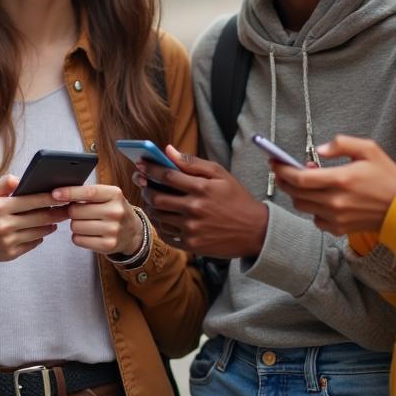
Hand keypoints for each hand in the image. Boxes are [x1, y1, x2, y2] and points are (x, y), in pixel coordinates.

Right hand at [0, 175, 69, 261]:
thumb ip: (2, 184)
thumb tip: (19, 179)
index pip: (33, 200)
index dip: (51, 198)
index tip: (64, 195)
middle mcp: (4, 225)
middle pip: (41, 217)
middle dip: (58, 212)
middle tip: (68, 208)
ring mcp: (7, 241)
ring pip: (39, 232)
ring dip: (50, 225)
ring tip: (55, 219)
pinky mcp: (9, 254)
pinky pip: (32, 244)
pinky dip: (39, 236)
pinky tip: (40, 230)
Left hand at [51, 183, 141, 255]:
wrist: (133, 232)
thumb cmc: (113, 210)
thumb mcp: (108, 196)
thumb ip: (88, 193)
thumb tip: (59, 194)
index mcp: (115, 194)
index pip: (88, 192)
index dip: (69, 192)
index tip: (55, 193)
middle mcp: (115, 211)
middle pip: (76, 211)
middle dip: (72, 211)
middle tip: (80, 212)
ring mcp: (112, 230)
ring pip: (75, 226)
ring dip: (75, 225)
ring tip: (87, 223)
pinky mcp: (108, 245)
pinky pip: (78, 240)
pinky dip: (78, 237)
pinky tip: (88, 234)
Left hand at [133, 144, 268, 257]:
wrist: (255, 231)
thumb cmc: (236, 199)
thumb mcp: (220, 174)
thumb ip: (193, 163)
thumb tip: (168, 150)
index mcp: (201, 188)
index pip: (166, 176)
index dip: (150, 169)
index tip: (141, 164)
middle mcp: (194, 209)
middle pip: (157, 198)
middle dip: (146, 189)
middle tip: (143, 184)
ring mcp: (191, 229)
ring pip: (158, 216)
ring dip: (150, 206)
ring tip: (152, 200)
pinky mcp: (191, 245)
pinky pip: (165, 234)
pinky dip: (159, 224)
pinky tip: (161, 216)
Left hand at [271, 135, 395, 234]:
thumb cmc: (387, 177)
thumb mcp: (369, 149)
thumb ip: (341, 144)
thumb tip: (319, 150)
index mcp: (341, 179)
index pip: (299, 178)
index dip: (282, 170)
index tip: (274, 162)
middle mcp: (335, 201)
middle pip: (295, 193)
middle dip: (284, 181)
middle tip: (282, 170)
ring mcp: (336, 217)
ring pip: (302, 206)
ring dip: (298, 193)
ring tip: (307, 182)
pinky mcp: (339, 229)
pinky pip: (315, 219)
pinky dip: (313, 208)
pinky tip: (322, 199)